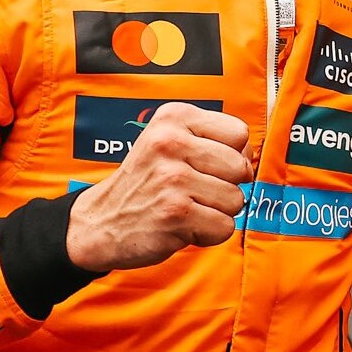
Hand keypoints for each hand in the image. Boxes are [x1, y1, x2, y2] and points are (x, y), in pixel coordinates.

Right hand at [66, 104, 251, 272]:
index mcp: (173, 117)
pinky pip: (225, 226)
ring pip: (236, 199)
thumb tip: (251, 158)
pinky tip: (183, 226)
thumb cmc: (145, 182)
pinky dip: (209, 234)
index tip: (209, 166)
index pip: (239, 133)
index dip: (233, 155)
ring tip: (186, 207)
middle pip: (241, 167)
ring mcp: (172, 178)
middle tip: (195, 192)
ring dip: (217, 212)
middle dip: (226, 186)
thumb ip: (211, 139)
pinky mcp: (175, 213)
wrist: (100, 222)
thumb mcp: (168, 140)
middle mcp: (171, 142)